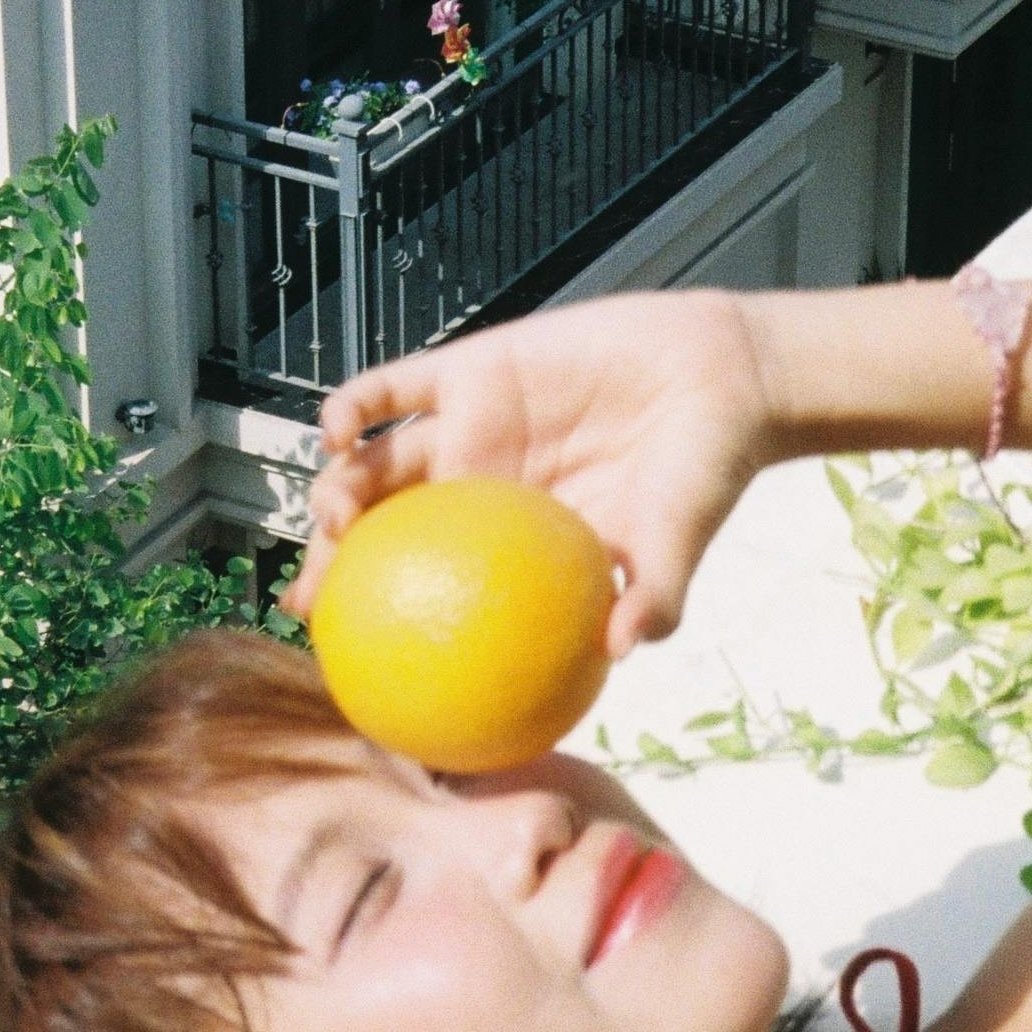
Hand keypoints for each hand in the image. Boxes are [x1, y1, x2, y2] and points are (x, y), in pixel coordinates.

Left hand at [278, 291, 777, 656]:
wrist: (722, 375)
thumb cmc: (703, 468)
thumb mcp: (678, 541)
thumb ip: (653, 595)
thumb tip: (626, 648)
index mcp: (515, 544)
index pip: (433, 592)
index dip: (384, 625)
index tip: (351, 661)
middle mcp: (479, 489)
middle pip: (382, 534)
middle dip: (332, 568)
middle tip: (309, 600)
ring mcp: (469, 429)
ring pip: (375, 464)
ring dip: (336, 490)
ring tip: (335, 517)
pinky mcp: (470, 370)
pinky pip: (392, 388)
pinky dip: (353, 406)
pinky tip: (336, 430)